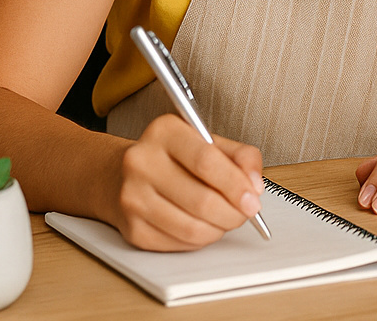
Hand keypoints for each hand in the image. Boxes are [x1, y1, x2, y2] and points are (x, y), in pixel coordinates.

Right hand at [108, 113, 265, 250]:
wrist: (121, 175)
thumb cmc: (174, 158)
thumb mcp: (207, 142)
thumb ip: (239, 156)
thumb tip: (255, 184)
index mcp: (164, 132)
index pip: (206, 161)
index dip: (236, 184)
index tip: (253, 198)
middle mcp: (141, 162)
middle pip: (201, 199)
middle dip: (233, 213)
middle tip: (245, 213)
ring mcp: (132, 197)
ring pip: (192, 227)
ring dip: (219, 229)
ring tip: (225, 219)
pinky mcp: (132, 228)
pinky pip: (179, 243)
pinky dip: (200, 239)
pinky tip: (203, 226)